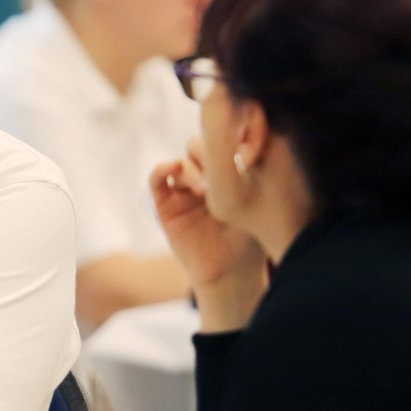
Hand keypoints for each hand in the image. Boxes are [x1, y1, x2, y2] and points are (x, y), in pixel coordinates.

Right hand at [150, 141, 264, 290]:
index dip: (226, 142)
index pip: (220, 142)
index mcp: (226, 172)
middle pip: (198, 146)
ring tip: (205, 190)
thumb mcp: (252, 201)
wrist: (230, 271)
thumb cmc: (249, 238)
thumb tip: (248, 139)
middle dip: (209, 155)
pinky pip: (157, 180)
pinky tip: (172, 167)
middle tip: (221, 174)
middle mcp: (203, 177)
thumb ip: (246, 172)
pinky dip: (162, 169)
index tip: (238, 155)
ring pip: (181, 162)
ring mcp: (183, 190)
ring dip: (192, 170)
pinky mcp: (165, 204)